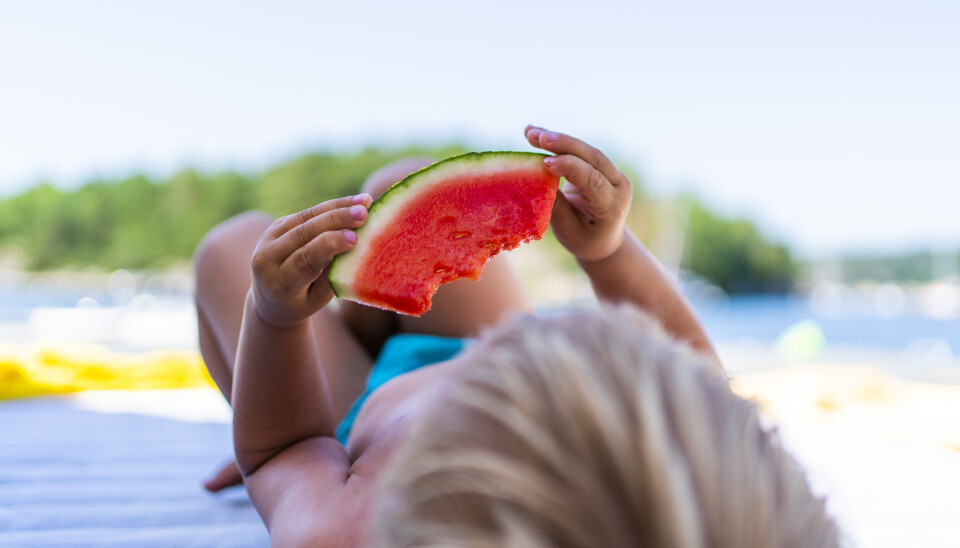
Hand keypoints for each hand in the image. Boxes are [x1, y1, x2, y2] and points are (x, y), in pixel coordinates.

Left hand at [250, 194, 371, 327]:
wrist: (270, 300)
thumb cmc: (302, 302)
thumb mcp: (317, 298)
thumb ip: (332, 273)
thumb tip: (357, 243)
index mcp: (278, 283)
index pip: (303, 260)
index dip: (328, 246)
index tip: (354, 239)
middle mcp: (267, 257)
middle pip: (302, 233)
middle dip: (335, 220)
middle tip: (363, 213)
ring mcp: (269, 238)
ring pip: (305, 217)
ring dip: (336, 208)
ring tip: (364, 202)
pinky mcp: (277, 225)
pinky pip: (306, 213)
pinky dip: (331, 207)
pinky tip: (353, 202)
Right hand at [525, 126, 631, 261]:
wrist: (603, 239)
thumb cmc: (583, 239)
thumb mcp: (568, 230)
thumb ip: (556, 205)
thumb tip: (536, 179)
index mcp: (612, 204)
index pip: (593, 179)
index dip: (569, 167)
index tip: (545, 162)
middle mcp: (617, 183)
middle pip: (592, 157)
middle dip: (563, 144)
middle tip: (537, 136)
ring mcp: (611, 172)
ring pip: (585, 150)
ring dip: (557, 140)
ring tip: (530, 132)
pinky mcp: (600, 165)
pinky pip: (579, 151)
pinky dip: (558, 143)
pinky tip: (538, 133)